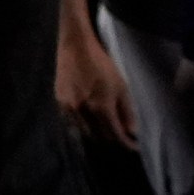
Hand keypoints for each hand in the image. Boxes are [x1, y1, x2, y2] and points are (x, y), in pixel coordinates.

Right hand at [55, 30, 137, 149]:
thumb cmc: (102, 65)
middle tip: (121, 137)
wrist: (76, 48)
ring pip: (85, 133)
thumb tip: (132, 132)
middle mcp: (84, 112)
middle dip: (113, 140)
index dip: (126, 144)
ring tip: (106, 130)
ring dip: (97, 135)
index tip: (134, 147)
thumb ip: (127, 111)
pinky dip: (83, 126)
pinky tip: (89, 121)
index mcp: (101, 107)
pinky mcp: (59, 103)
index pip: (115, 136)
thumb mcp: (121, 86)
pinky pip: (72, 123)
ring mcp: (69, 109)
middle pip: (100, 138)